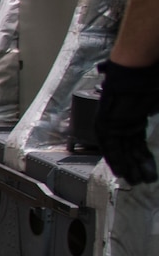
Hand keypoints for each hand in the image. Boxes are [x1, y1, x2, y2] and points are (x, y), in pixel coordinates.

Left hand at [97, 59, 158, 184]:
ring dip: (129, 168)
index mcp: (130, 119)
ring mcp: (110, 125)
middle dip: (136, 167)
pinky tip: (121, 173)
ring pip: (121, 152)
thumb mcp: (151, 102)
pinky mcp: (104, 126)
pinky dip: (116, 161)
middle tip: (140, 180)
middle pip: (128, 150)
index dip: (139, 157)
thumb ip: (149, 110)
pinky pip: (111, 148)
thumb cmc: (145, 82)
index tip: (143, 169)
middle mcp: (119, 124)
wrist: (132, 74)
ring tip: (136, 181)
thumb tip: (152, 111)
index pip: (134, 143)